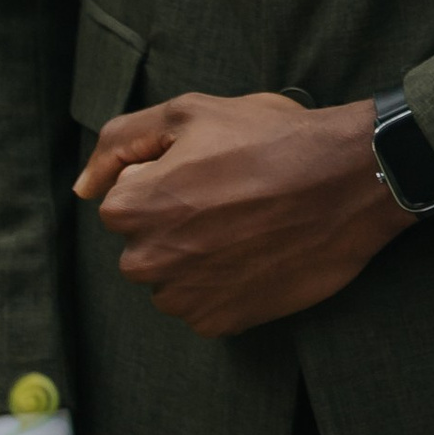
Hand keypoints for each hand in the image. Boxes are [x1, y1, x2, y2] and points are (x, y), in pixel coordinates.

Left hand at [78, 91, 415, 337]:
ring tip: (248, 226)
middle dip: (176, 223)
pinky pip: (203, 306)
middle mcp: (147, 261)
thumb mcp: (191, 112)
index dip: (167, 179)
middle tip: (231, 197)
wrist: (349, 182)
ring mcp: (185, 297)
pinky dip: (223, 286)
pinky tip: (257, 254)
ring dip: (197, 258)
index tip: (208, 171)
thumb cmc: (272, 139)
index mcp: (133, 207)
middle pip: (144, 243)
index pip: (124, 200)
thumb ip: (121, 142)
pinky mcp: (221, 322)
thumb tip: (83, 188)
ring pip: (172, 278)